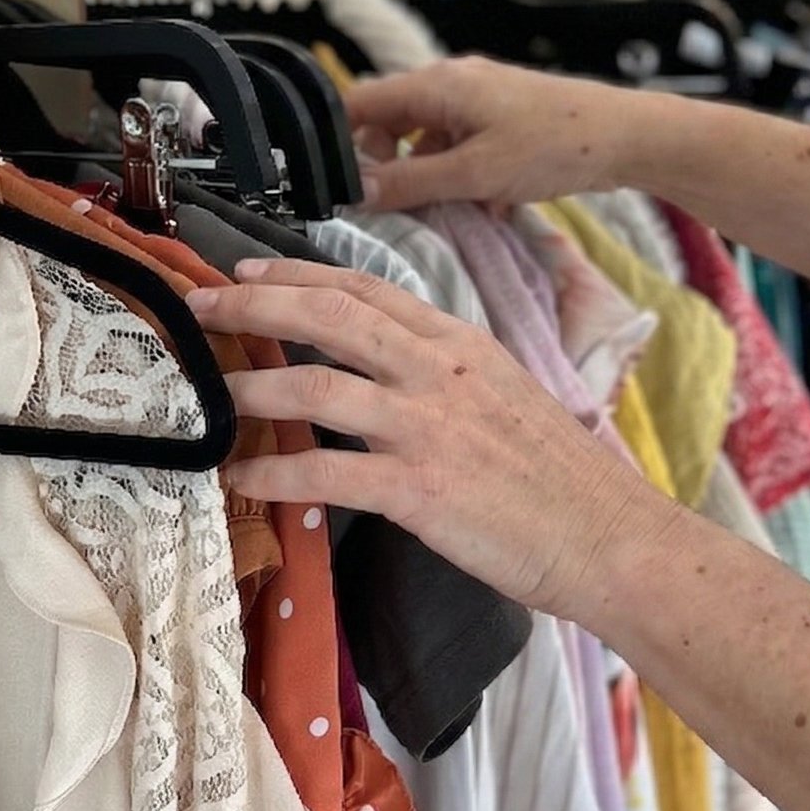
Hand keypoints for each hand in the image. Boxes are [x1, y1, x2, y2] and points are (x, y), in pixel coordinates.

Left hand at [183, 259, 677, 625]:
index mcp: (461, 344)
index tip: (249, 273)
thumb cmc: (562, 480)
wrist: (609, 538)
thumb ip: (449, 374)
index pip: (366, 290)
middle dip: (253, 305)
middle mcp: (439, 372)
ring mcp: (427, 427)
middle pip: (329, 316)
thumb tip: (396, 369)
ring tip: (208, 393)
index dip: (299, 275)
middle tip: (200, 307)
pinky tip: (243, 475)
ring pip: (316, 385)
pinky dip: (274, 470)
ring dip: (251, 386)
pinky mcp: (418, 488)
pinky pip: (325, 471)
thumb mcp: (507, 397)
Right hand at [347, 57, 633, 213]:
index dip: (339, 142)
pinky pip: (459, 145)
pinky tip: (482, 204)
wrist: (625, 138)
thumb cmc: (554, 146)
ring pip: (426, 138)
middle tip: (393, 205)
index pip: (361, 102)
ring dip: (426, 175)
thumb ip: (412, 183)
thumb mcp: (474, 174)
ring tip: (441, 208)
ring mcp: (478, 99)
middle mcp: (452, 83)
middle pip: (391, 121)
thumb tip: (358, 193)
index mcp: (437, 84)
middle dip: (386, 165)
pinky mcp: (501, 119)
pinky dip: (459, 175)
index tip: (337, 186)